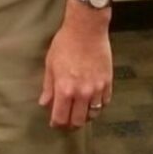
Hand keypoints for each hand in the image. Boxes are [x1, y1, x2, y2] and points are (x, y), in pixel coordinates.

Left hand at [39, 0, 112, 129]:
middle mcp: (82, 93)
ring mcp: (97, 89)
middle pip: (78, 121)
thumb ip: (48, 87)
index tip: (54, 123)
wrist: (87, 29)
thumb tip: (44, 103)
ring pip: (93, 115)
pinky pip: (104, 103)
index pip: (60, 118)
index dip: (56, 124)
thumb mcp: (51, 63)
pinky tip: (91, 101)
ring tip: (79, 111)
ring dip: (85, 116)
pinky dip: (97, 106)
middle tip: (67, 121)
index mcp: (65, 89)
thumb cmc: (65, 43)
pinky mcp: (107, 83)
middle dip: (71, 124)